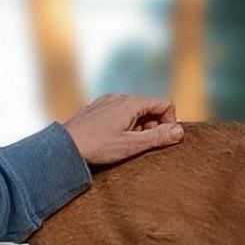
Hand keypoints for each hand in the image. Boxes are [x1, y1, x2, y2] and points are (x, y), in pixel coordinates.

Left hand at [63, 93, 182, 166]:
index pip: (165, 104)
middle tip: (140, 146)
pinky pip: (119, 114)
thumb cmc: (97, 147)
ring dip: (137, 128)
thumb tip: (180, 132)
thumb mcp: (131, 145)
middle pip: (150, 108)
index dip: (169, 122)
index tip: (162, 139)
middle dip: (152, 127)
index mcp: (131, 103)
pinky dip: (123, 126)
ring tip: (123, 145)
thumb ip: (157, 137)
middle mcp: (119, 97)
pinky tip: (111, 141)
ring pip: (134, 112)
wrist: (64, 147)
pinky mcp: (96, 109)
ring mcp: (106, 102)